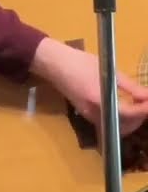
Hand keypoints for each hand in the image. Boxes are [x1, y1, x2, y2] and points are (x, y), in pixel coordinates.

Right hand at [31, 38, 147, 136]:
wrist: (54, 64)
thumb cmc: (80, 62)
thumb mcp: (109, 71)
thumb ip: (130, 87)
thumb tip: (147, 96)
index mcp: (99, 100)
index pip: (129, 114)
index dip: (145, 109)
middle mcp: (93, 113)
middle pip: (125, 127)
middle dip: (140, 118)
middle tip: (146, 103)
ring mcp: (89, 116)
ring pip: (117, 128)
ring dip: (132, 121)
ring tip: (138, 105)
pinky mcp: (87, 115)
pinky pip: (109, 124)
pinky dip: (121, 120)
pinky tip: (126, 107)